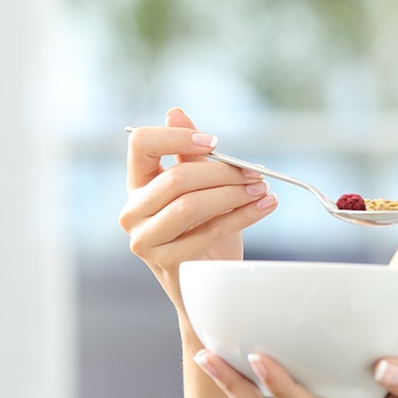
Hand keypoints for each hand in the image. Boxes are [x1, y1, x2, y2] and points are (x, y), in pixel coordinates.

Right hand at [119, 108, 277, 306]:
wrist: (206, 285)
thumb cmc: (203, 229)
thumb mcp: (199, 187)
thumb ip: (189, 154)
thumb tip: (176, 112)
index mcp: (137, 185)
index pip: (140, 144)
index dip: (176, 136)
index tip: (214, 142)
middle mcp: (132, 212)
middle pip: (175, 177)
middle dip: (222, 172)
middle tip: (254, 172)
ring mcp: (145, 241)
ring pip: (190, 205)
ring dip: (233, 193)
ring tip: (262, 188)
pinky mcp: (168, 263)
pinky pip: (209, 231)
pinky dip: (243, 216)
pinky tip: (265, 206)